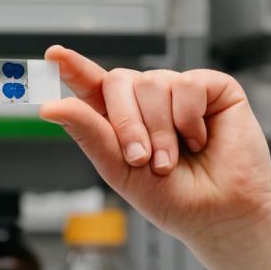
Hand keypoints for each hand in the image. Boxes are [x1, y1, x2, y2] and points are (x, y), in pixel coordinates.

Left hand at [38, 46, 270, 256]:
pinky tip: (200, 139)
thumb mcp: (119, 169)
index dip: (73, 68)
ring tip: (173, 160)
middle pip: (119, 81)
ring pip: (153, 83)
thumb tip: (51, 106)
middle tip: (141, 159)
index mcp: (121, 119)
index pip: (92, 85)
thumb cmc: (173, 198)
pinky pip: (188, 84)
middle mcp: (149, 100)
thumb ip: (88, 132)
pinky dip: (190, 118)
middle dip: (126, 123)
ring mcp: (180, 91)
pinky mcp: (213, 88)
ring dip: (161, 130)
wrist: (219, 214)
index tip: (53, 55)